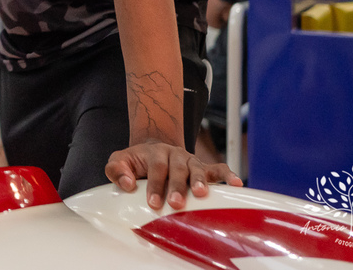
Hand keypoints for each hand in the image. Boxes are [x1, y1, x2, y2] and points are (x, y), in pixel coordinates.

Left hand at [104, 140, 241, 209]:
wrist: (154, 150)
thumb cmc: (136, 162)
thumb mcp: (120, 161)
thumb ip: (116, 169)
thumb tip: (126, 184)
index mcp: (155, 152)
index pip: (156, 168)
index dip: (155, 185)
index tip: (153, 203)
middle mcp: (175, 154)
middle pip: (178, 169)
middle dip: (177, 187)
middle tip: (175, 203)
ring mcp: (191, 161)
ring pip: (197, 169)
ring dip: (200, 181)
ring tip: (201, 194)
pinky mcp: (204, 168)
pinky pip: (218, 169)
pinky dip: (228, 176)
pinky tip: (236, 184)